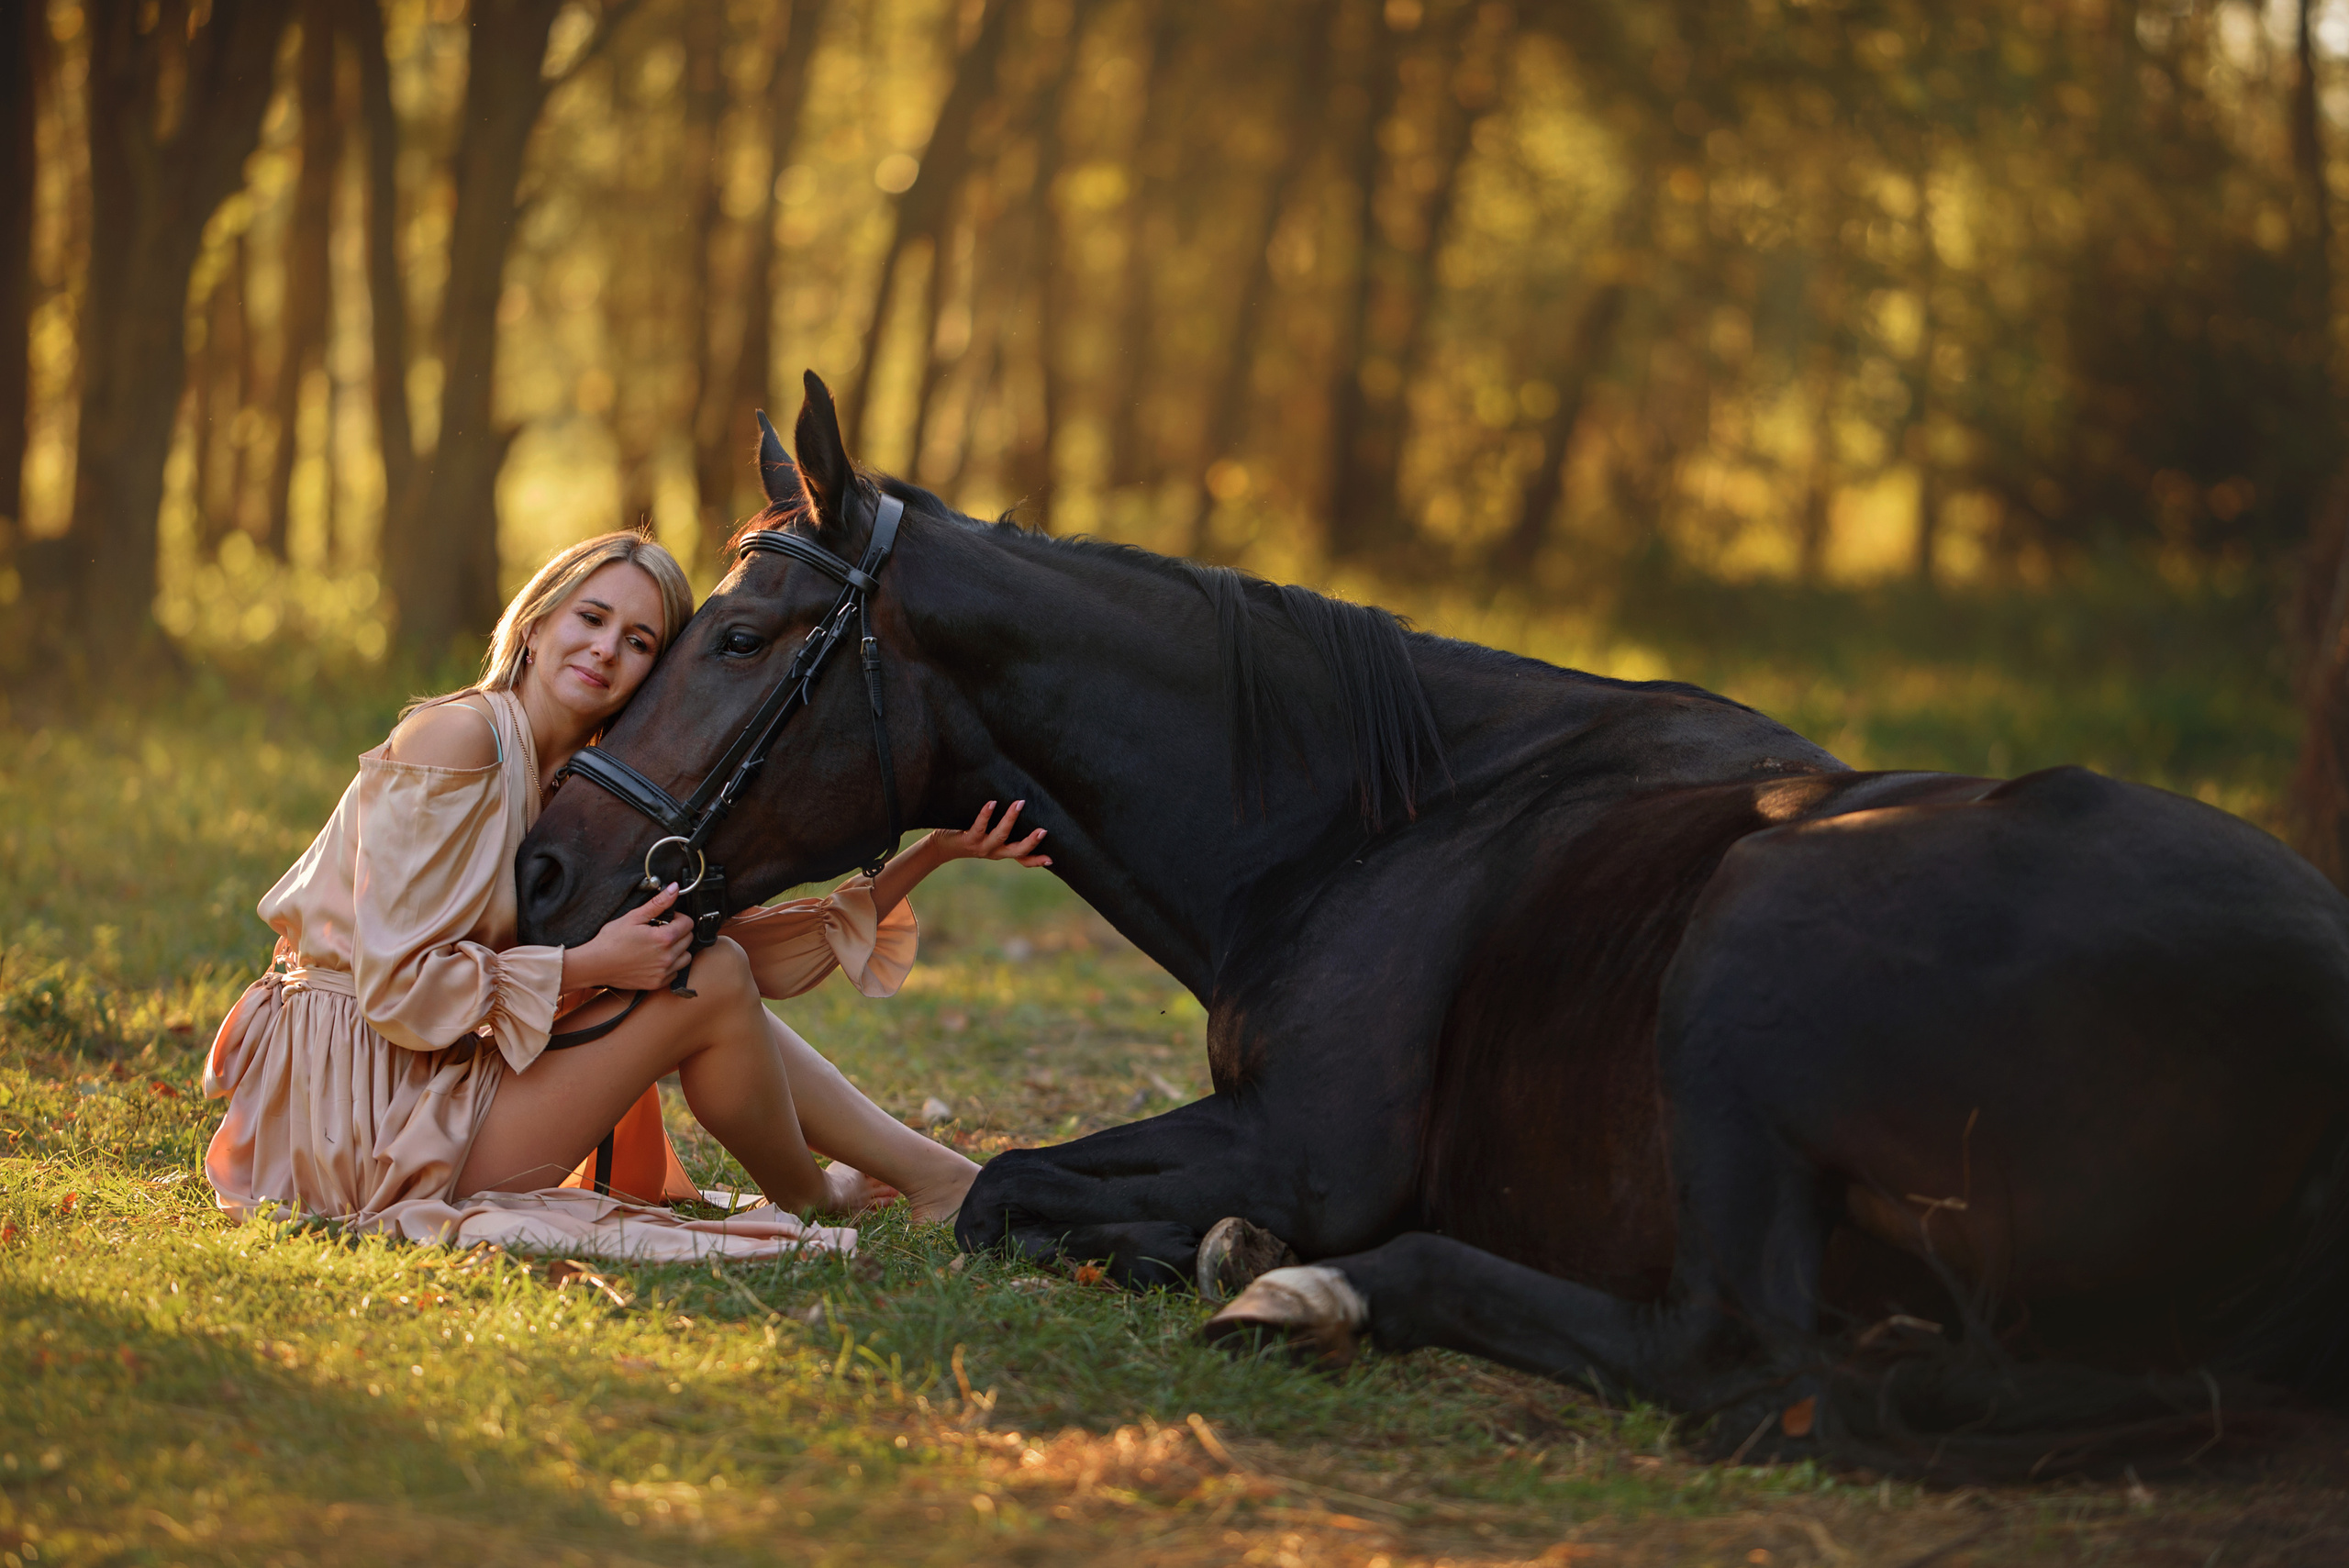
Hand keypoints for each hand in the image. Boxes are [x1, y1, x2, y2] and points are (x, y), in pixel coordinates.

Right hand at [562, 883, 693, 990]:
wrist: (595, 964)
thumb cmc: (611, 940)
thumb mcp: (634, 917)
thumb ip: (658, 903)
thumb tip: (674, 889)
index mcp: (664, 939)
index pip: (688, 924)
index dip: (678, 917)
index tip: (666, 919)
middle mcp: (667, 957)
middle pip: (688, 939)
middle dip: (678, 932)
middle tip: (660, 930)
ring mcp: (663, 972)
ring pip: (686, 957)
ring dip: (678, 949)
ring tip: (660, 945)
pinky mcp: (657, 983)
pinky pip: (675, 973)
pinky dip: (670, 965)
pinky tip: (656, 959)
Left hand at [932, 800, 1050, 867]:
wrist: (941, 846)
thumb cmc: (969, 836)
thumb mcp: (989, 836)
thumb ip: (1002, 829)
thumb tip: (1021, 807)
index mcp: (1002, 851)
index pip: (1023, 859)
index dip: (1037, 861)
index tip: (1051, 859)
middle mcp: (994, 852)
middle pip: (1016, 851)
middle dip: (1031, 842)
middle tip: (1044, 831)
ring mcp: (982, 846)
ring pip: (1000, 835)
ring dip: (1010, 819)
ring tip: (1019, 803)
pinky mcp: (968, 839)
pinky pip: (979, 827)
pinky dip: (986, 814)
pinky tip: (992, 803)